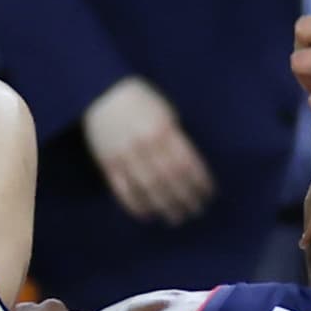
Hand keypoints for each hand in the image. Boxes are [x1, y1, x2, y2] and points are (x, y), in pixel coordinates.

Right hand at [81, 77, 218, 225]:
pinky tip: (147, 214)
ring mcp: (126, 156)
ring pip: (148, 188)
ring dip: (164, 206)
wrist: (102, 92)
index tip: (208, 195)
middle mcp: (147, 145)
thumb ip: (175, 138)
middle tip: (195, 211)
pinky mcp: (108, 164)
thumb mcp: (165, 112)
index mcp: (164, 130)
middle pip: (170, 179)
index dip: (199, 182)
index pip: (187, 163)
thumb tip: (188, 166)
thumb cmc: (140, 100)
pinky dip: (136, 205)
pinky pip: (123, 190)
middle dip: (185, 198)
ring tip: (175, 218)